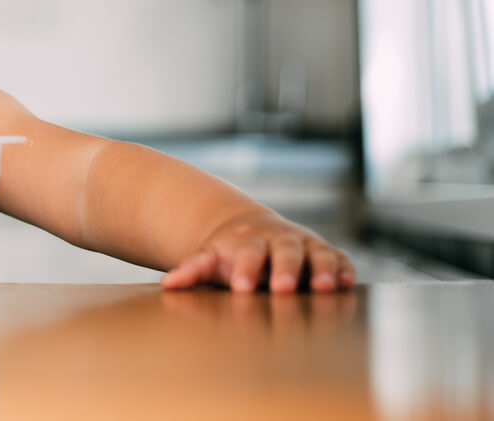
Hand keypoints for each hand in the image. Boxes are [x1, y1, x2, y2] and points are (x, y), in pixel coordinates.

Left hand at [160, 211, 355, 292]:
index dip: (245, 269)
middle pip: (285, 251)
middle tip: (284, 288)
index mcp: (247, 241)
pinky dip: (345, 268)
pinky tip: (348, 283)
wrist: (250, 229)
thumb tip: (169, 284)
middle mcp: (278, 239)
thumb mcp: (208, 258)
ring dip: (323, 269)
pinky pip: (340, 257)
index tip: (241, 287)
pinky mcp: (325, 251)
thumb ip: (191, 270)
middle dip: (286, 269)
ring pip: (317, 253)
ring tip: (326, 288)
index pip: (247, 254)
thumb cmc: (228, 252)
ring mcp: (304, 244)